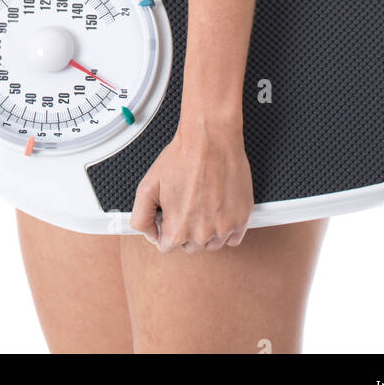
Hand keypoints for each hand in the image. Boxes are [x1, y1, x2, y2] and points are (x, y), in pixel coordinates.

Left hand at [129, 119, 253, 252]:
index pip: (166, 246)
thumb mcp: (148, 186)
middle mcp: (202, 235)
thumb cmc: (182, 158)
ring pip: (212, 243)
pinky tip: (218, 206)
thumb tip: (150, 235)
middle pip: (190, 246)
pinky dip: (226, 227)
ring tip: (203, 201)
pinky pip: (232, 237)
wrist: (211, 138)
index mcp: (177, 231)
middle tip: (188, 201)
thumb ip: (141, 218)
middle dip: (186, 228)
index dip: (166, 226)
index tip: (171, 211)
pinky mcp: (242, 219)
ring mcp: (224, 228)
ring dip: (207, 229)